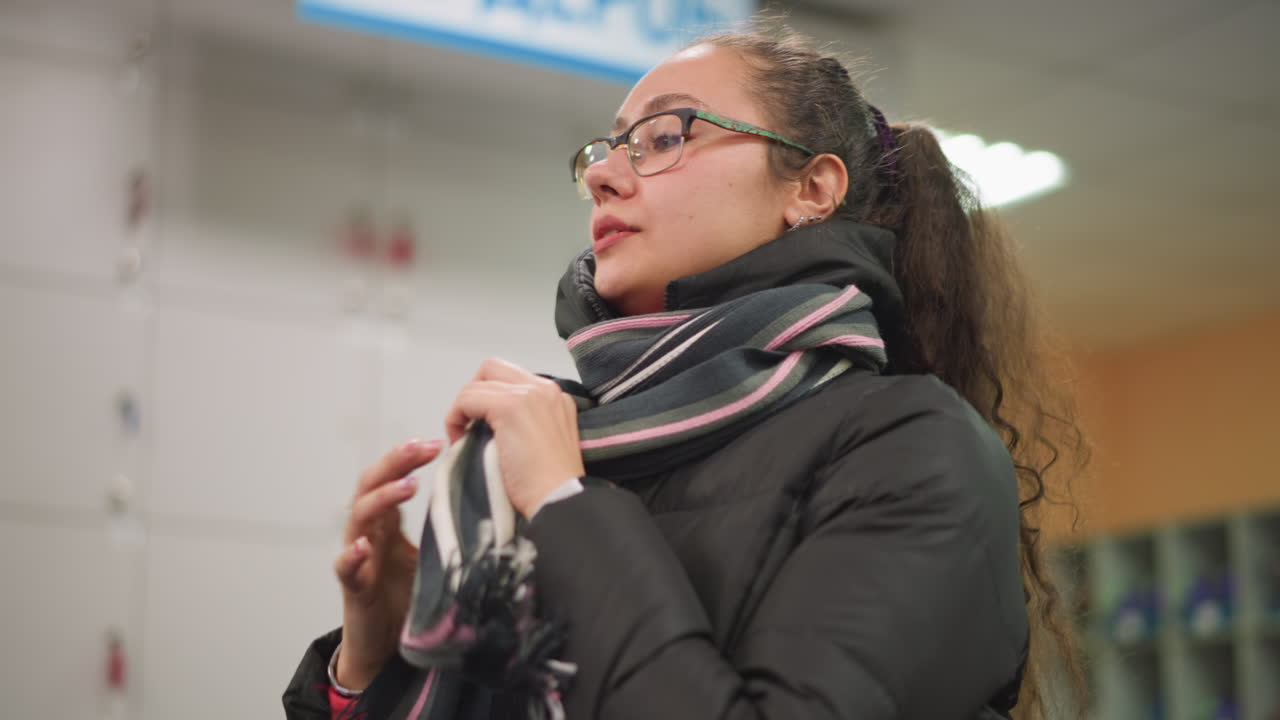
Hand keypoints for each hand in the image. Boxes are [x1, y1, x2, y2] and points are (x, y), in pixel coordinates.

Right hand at [332, 438, 441, 689]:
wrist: (385, 644)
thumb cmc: (408, 594)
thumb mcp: (433, 553)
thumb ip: (447, 527)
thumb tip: (488, 500)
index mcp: (388, 520)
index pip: (393, 477)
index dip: (409, 457)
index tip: (438, 441)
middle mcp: (370, 531)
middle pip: (372, 484)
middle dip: (397, 462)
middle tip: (424, 448)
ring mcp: (358, 557)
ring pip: (358, 517)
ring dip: (382, 498)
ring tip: (408, 486)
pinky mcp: (353, 587)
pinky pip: (345, 568)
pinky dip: (351, 555)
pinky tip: (362, 546)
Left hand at [445, 358, 585, 518]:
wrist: (561, 501)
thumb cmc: (551, 485)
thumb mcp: (545, 442)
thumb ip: (525, 423)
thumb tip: (489, 423)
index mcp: (554, 396)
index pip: (510, 378)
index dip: (488, 398)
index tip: (482, 427)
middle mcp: (544, 388)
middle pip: (491, 369)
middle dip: (472, 394)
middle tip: (468, 425)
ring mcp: (528, 394)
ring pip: (476, 384)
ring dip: (462, 410)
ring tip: (463, 439)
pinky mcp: (510, 407)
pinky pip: (468, 399)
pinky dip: (456, 418)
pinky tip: (460, 441)